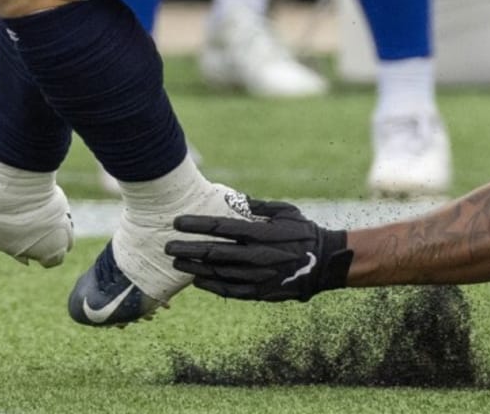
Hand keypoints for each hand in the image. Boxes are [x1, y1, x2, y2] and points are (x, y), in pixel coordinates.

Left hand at [165, 198, 351, 301]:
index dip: (197, 225)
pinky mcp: (258, 292)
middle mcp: (255, 256)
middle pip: (213, 252)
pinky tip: (197, 280)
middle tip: (167, 246)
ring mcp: (256, 276)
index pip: (221, 228)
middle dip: (187, 248)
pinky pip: (228, 290)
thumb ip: (258, 206)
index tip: (178, 222)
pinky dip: (210, 285)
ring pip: (216, 273)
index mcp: (261, 232)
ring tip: (176, 263)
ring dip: (194, 267)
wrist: (322, 262)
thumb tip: (234, 197)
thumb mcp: (285, 211)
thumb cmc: (303, 231)